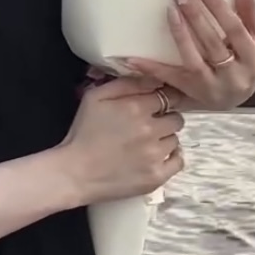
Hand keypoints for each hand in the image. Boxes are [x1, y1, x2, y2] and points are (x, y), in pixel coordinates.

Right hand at [58, 74, 185, 207]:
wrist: (75, 173)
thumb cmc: (83, 133)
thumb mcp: (95, 97)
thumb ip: (125, 83)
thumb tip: (152, 78)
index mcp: (136, 108)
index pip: (166, 96)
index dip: (161, 100)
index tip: (154, 106)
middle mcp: (150, 130)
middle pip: (176, 118)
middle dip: (164, 119)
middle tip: (149, 125)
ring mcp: (155, 155)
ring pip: (175, 139)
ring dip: (164, 139)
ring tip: (146, 144)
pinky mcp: (156, 176)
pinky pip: (179, 161)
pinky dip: (171, 158)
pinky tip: (158, 156)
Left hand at [125, 0, 254, 111]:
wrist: (235, 99)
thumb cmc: (245, 62)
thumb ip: (251, 13)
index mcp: (254, 60)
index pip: (235, 29)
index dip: (218, 6)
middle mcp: (234, 76)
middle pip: (212, 41)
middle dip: (195, 15)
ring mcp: (211, 87)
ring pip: (192, 58)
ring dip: (179, 32)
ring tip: (169, 9)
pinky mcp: (191, 92)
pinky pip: (169, 79)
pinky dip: (150, 68)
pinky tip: (132, 58)